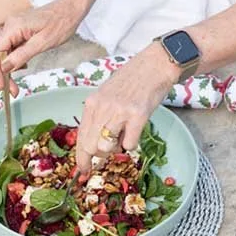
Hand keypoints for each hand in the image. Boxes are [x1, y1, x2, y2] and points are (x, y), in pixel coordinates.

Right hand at [0, 0, 83, 94]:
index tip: (2, 87)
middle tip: (12, 90)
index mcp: (13, 27)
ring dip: (8, 68)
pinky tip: (23, 65)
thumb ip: (21, 55)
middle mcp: (9, 26)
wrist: (71, 9)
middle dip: (1, 73)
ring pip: (3, 52)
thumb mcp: (42, 43)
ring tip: (17, 82)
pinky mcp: (19, 30)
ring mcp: (13, 27)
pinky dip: (14, 59)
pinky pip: (11, 47)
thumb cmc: (61, 23)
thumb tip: (4, 68)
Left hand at [75, 42, 178, 171]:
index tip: (83, 170)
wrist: (155, 65)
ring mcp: (119, 111)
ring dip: (116, 149)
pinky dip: (132, 144)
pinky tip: (135, 131)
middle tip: (108, 154)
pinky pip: (129, 144)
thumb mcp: (107, 95)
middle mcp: (102, 107)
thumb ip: (99, 116)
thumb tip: (94, 144)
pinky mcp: (137, 115)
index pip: (80, 137)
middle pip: (90, 146)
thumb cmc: (132, 81)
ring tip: (124, 136)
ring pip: (106, 147)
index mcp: (92, 103)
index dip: (81, 158)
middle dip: (98, 157)